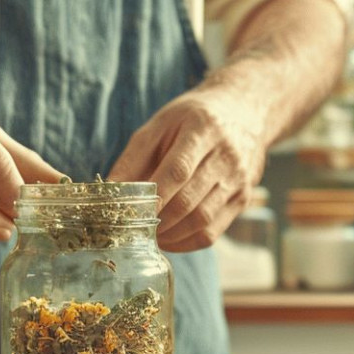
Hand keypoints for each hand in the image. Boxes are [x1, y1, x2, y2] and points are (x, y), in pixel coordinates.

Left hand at [108, 86, 267, 251]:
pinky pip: (213, 232)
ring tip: (149, 235)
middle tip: (134, 229)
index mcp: (203, 129)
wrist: (244, 111)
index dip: (154, 195)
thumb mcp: (161, 124)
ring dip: (171, 235)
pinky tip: (169, 239)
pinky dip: (187, 242)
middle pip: (190, 200)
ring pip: (202, 221)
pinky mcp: (243, 199)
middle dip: (158, 220)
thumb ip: (134, 157)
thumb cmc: (193, 119)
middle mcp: (227, 156)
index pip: (178, 169)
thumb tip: (109, 190)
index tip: (132, 213)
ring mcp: (238, 180)